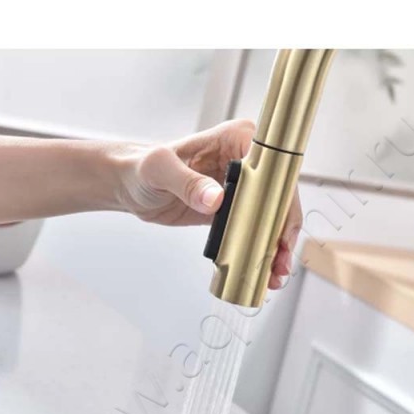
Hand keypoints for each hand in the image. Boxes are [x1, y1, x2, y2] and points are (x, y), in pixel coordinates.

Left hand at [116, 119, 301, 289]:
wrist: (129, 185)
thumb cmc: (141, 166)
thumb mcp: (160, 170)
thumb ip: (187, 182)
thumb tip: (216, 198)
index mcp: (237, 139)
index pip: (274, 168)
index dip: (282, 200)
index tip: (279, 229)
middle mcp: (246, 161)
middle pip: (280, 198)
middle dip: (284, 231)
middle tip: (280, 260)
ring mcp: (242, 187)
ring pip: (272, 217)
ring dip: (276, 247)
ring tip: (275, 274)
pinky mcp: (233, 209)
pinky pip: (254, 230)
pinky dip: (259, 250)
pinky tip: (261, 269)